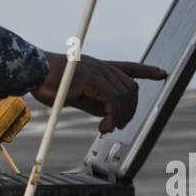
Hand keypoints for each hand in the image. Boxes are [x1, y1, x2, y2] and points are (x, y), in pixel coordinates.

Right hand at [35, 53, 166, 133]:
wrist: (32, 72)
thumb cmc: (48, 83)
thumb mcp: (76, 95)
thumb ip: (95, 102)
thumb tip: (111, 116)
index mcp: (98, 67)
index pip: (128, 67)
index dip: (147, 70)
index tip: (162, 73)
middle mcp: (102, 66)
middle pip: (131, 88)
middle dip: (130, 110)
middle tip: (116, 126)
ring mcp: (98, 71)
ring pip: (126, 96)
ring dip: (121, 117)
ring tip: (107, 128)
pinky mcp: (93, 79)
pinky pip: (114, 101)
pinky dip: (113, 117)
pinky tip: (103, 127)